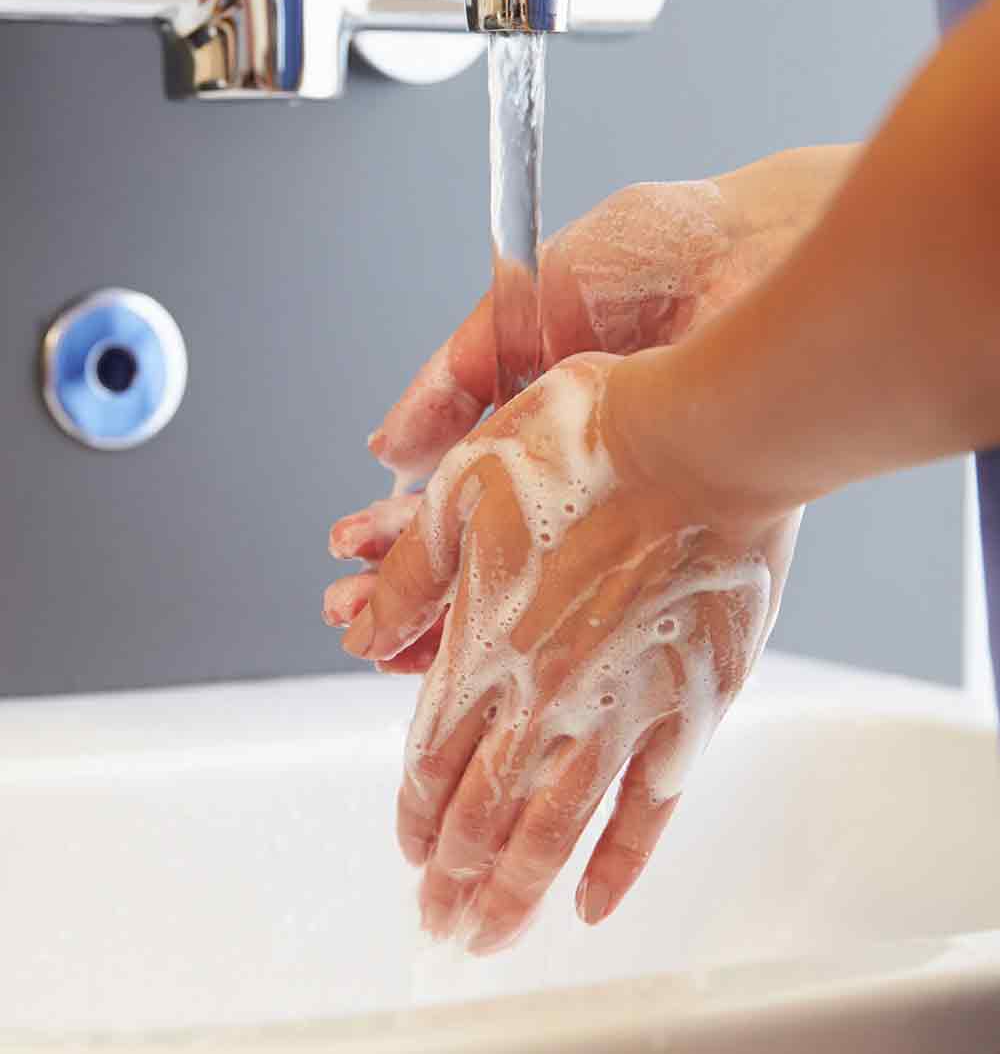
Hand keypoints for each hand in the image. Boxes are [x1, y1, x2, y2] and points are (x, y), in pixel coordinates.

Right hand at [325, 148, 848, 652]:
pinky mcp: (687, 520)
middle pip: (488, 542)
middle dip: (417, 583)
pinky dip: (552, 623)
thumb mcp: (525, 302)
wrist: (756, 249)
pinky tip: (491, 643)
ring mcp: (632, 499)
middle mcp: (584, 465)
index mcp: (544, 410)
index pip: (456, 489)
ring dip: (465, 615)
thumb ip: (457, 375)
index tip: (355, 553)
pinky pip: (613, 591)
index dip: (403, 524)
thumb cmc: (656, 250)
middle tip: (357, 616)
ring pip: (537, 579)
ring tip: (398, 646)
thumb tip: (389, 450)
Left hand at [338, 352, 800, 950]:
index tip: (410, 851)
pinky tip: (595, 903)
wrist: (701, 440)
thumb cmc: (587, 444)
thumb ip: (413, 573)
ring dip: (516, 893)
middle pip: (484, 811)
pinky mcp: (689, 710)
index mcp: (483, 642)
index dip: (416, 811)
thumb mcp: (462, 486)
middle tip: (440, 923)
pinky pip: (647, 811)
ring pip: (553, 831)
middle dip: (453, 876)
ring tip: (491, 938)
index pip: (433, 756)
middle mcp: (544, 694)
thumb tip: (363, 632)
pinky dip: (619, 865)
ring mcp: (620, 711)